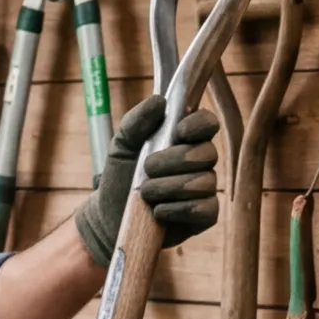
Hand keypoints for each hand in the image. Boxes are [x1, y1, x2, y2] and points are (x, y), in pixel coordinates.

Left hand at [74, 94, 221, 264]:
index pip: (207, 123)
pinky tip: (158, 212)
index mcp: (184, 139)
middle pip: (207, 153)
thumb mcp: (121, 146)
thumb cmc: (120, 177)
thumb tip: (159, 101)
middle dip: (174, 161)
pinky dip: (178, 210)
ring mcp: (205, 188)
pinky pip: (206, 209)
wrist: (110, 217)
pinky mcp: (204, 215)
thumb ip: (136, 121)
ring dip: (170, 187)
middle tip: (147, 168)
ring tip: (145, 194)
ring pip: (205, 182)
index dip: (199, 125)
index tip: (179, 132)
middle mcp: (200, 161)